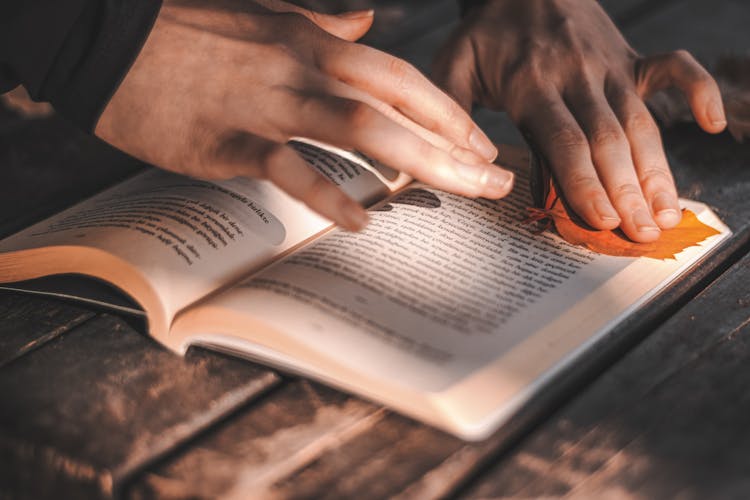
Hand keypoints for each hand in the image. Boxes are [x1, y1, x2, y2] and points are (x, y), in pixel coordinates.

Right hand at [96, 0, 513, 231]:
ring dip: (418, 163)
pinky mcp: (229, 141)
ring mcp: (268, 104)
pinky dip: (328, 195)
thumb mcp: (266, 13)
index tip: (483, 143)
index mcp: (312, 40)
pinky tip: (363, 221)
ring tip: (461, 193)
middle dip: (456, 143)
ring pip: (361, 131)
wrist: (107, 38)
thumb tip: (367, 21)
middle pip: (398, 106)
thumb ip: (322, 22)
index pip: (400, 77)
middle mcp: (302, 68)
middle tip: (497, 177)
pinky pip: (289, 169)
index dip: (449, 111)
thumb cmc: (189, 29)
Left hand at [434, 0, 725, 241]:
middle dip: (627, 192)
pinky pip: (674, 68)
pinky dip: (699, 90)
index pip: (564, 142)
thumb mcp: (455, 67)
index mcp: (532, 85)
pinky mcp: (630, 59)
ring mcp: (610, 67)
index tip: (603, 220)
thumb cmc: (487, 35)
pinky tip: (713, 124)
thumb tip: (466, 166)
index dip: (585, 183)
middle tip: (643, 234)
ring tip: (668, 214)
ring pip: (640, 122)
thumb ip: (454, 115)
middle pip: (608, 141)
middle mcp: (577, 77)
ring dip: (657, 170)